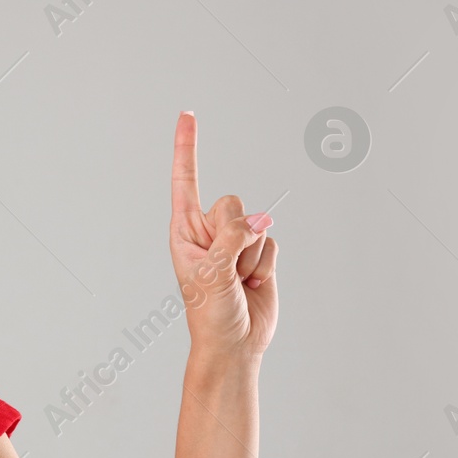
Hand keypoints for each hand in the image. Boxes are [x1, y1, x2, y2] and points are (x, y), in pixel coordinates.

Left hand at [170, 111, 278, 356]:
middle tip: (226, 269)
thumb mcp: (212, 275)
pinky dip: (266, 265)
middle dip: (235, 234)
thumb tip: (259, 219)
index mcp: (185, 232)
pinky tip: (252, 284)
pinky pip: (272, 242)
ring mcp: (235, 242)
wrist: (234, 344)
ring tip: (237, 282)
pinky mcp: (258, 253)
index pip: (185, 180)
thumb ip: (233, 239)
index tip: (187, 114)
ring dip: (251, 256)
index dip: (186, 147)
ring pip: (257, 223)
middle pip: (232, 203)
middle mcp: (209, 232)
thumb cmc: (210, 314)